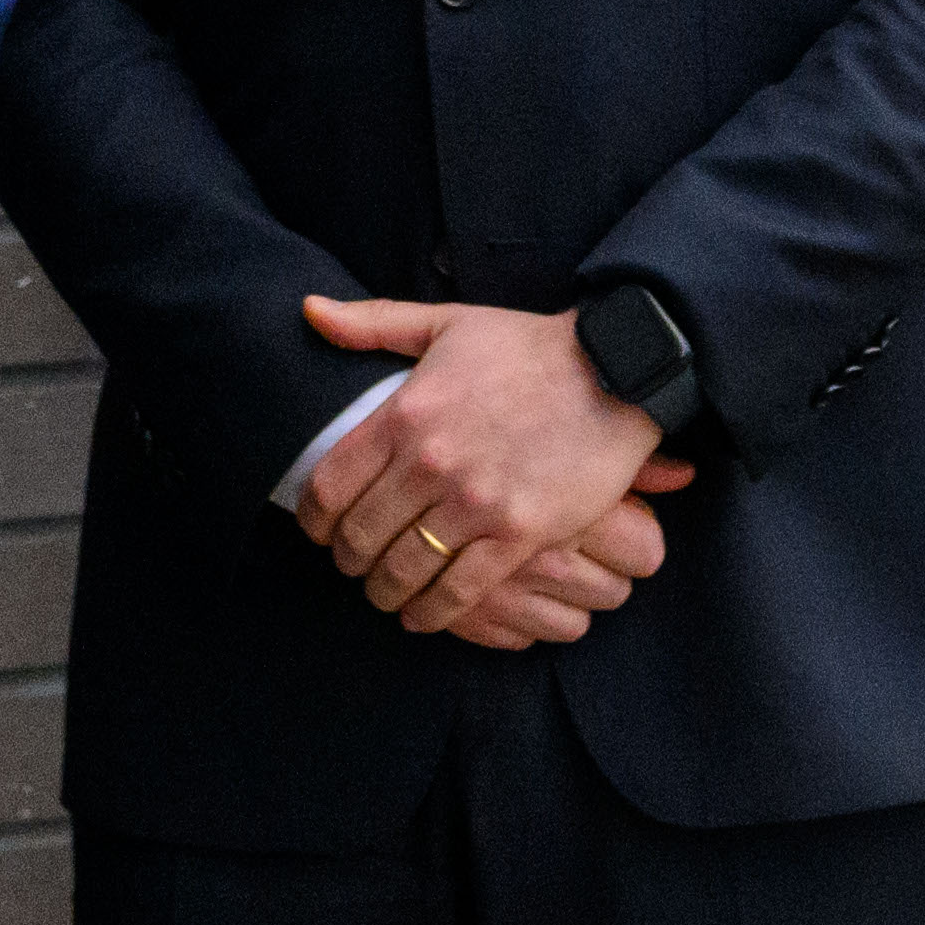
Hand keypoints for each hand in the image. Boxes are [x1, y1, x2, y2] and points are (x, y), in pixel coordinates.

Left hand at [293, 295, 681, 641]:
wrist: (616, 369)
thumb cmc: (528, 346)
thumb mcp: (446, 322)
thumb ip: (372, 323)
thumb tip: (309, 310)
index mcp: (406, 413)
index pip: (330, 486)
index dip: (314, 521)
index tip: (319, 532)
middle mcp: (431, 462)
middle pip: (360, 537)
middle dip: (348, 561)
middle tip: (354, 566)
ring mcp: (475, 502)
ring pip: (403, 571)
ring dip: (384, 591)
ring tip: (385, 593)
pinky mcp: (520, 534)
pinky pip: (458, 591)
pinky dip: (430, 612)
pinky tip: (421, 614)